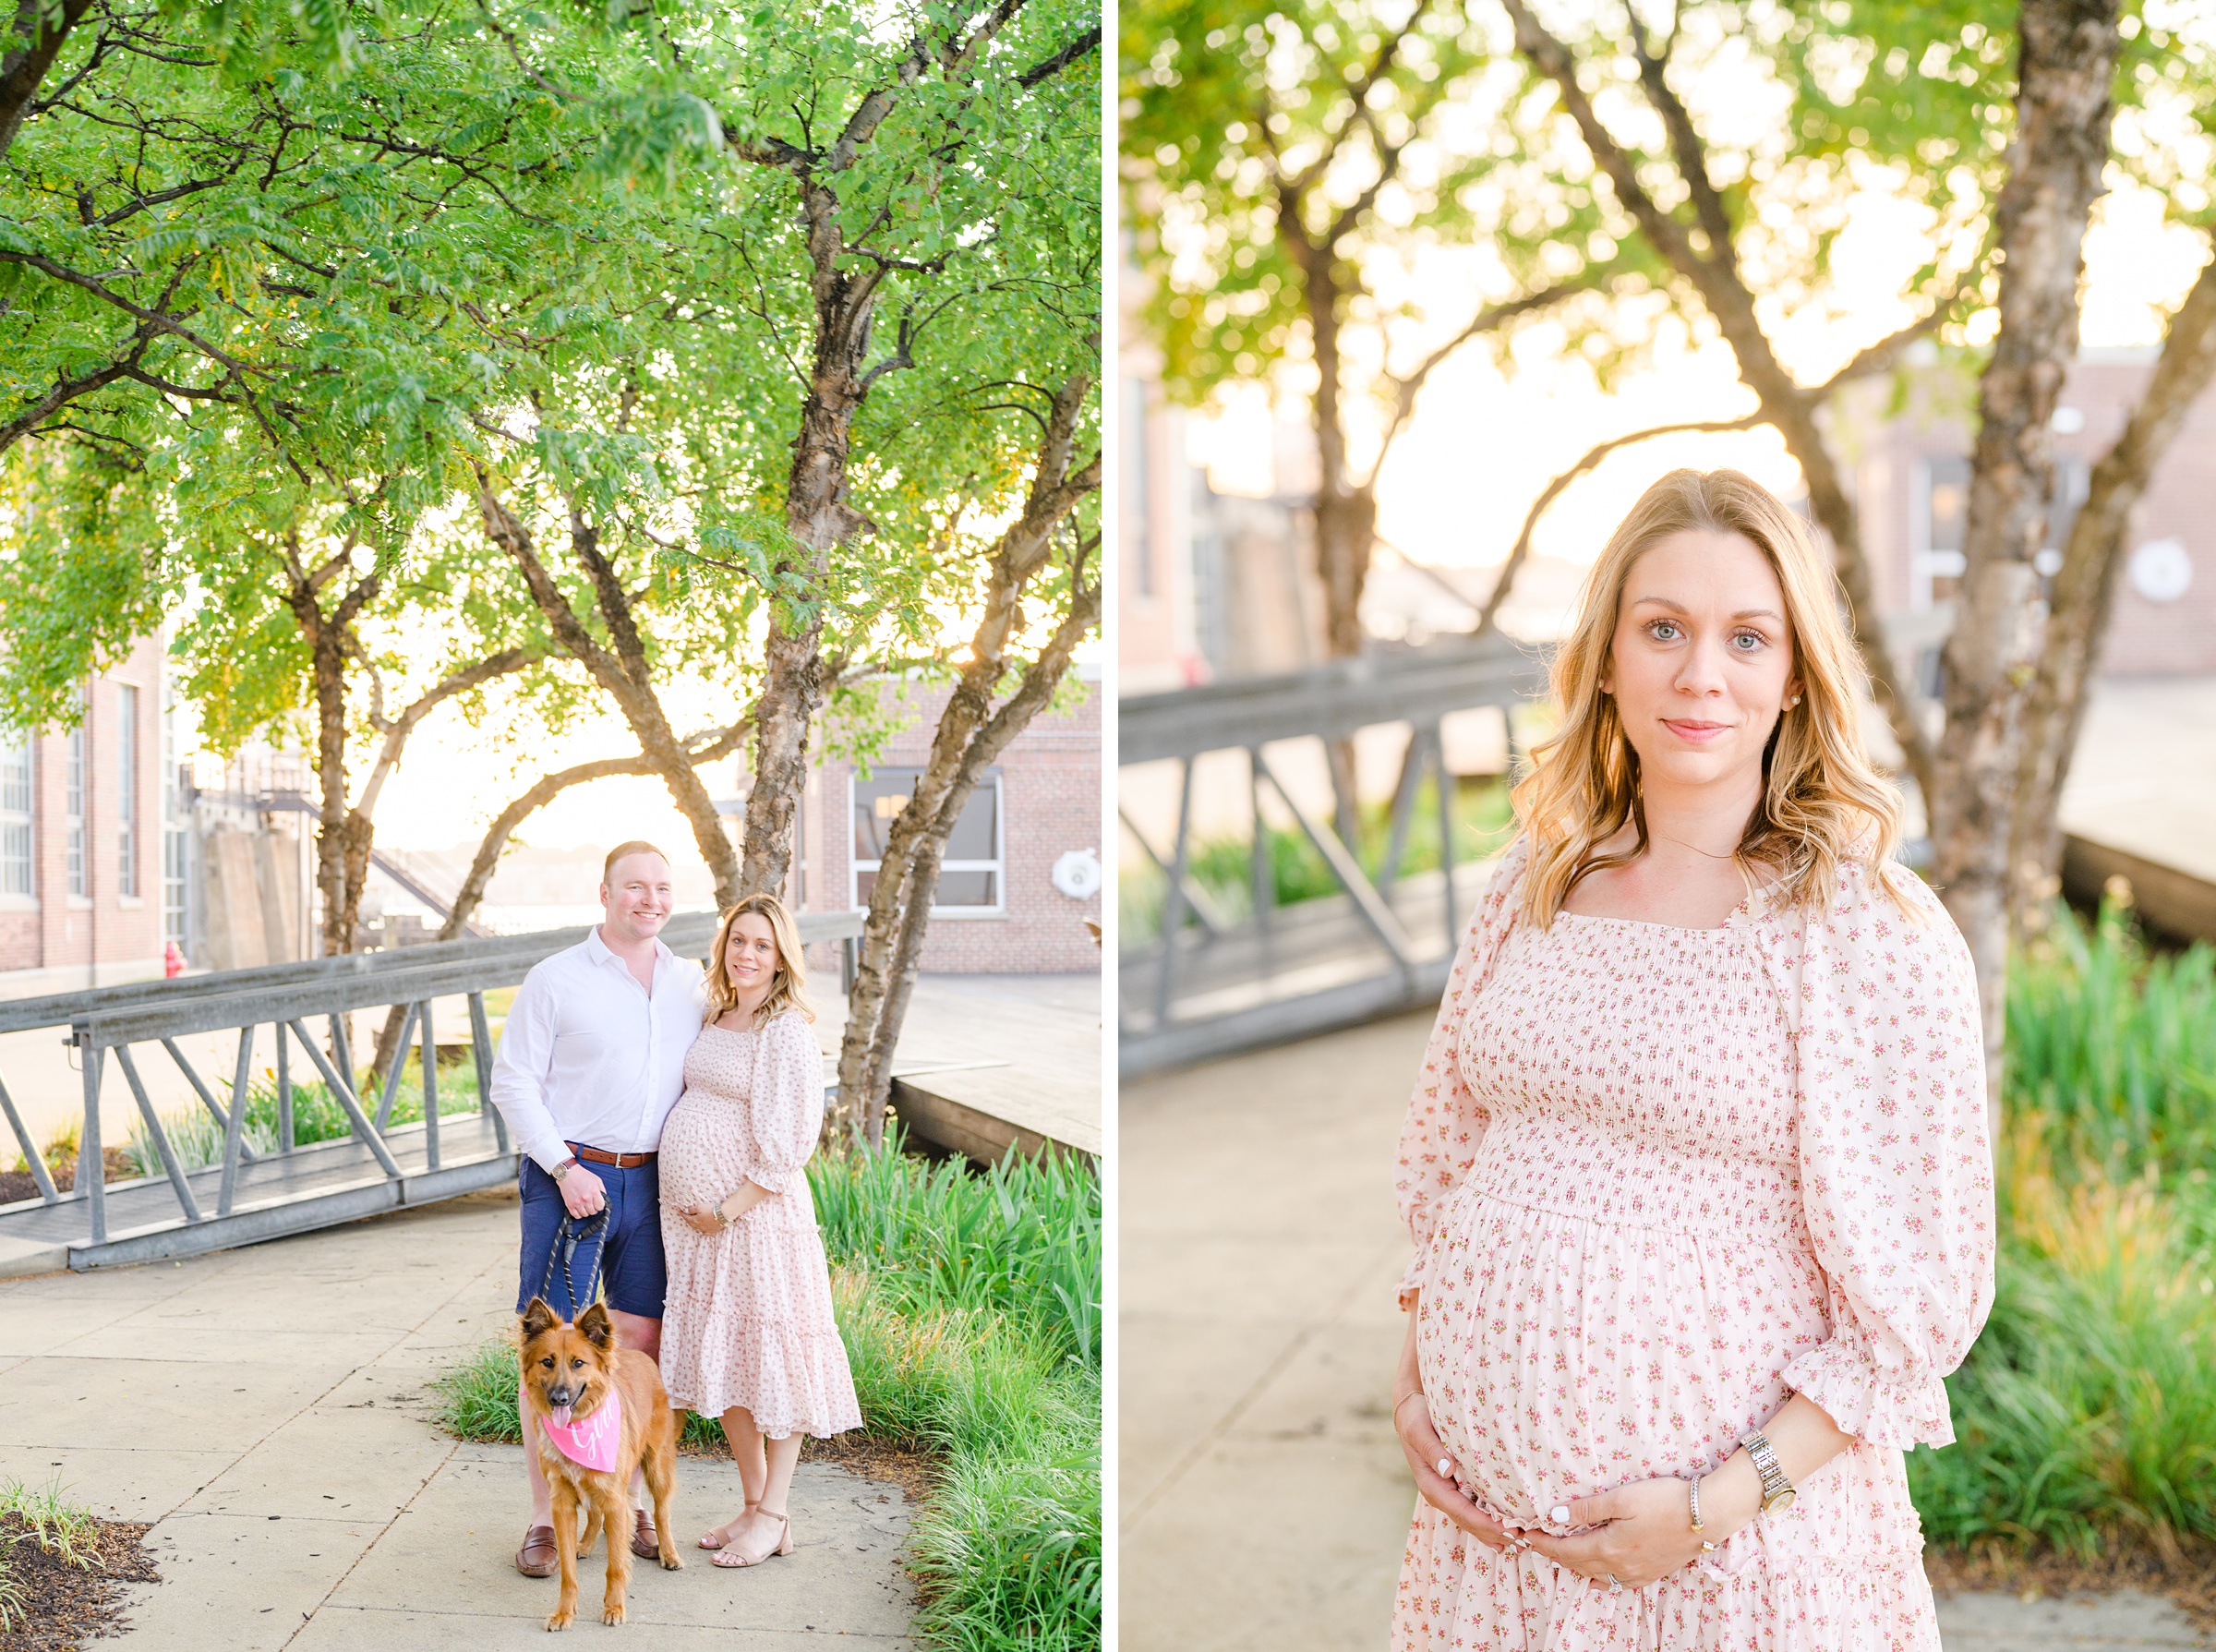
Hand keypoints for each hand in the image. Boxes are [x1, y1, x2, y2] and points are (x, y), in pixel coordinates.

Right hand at [559, 1164, 606, 1218]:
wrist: (568, 1173)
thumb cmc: (582, 1175)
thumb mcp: (597, 1180)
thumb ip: (602, 1190)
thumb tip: (604, 1199)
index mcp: (594, 1192)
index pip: (600, 1207)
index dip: (600, 1205)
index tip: (597, 1203)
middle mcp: (586, 1199)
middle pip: (593, 1212)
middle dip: (593, 1208)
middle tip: (591, 1204)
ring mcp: (577, 1203)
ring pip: (585, 1215)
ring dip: (586, 1211)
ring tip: (585, 1205)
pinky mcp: (569, 1205)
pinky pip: (576, 1215)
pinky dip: (578, 1214)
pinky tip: (579, 1209)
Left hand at [678, 1203, 725, 1236]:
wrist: (723, 1215)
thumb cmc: (711, 1209)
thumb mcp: (700, 1207)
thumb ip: (692, 1209)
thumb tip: (687, 1210)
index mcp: (695, 1220)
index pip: (687, 1218)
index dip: (683, 1214)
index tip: (680, 1212)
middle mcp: (699, 1227)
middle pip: (691, 1224)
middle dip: (688, 1220)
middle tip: (686, 1216)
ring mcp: (706, 1230)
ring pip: (697, 1229)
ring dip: (694, 1226)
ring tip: (693, 1223)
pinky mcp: (712, 1231)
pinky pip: (705, 1233)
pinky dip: (703, 1231)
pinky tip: (703, 1230)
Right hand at [1393, 1394, 1521, 1553]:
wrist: (1411, 1410)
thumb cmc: (1415, 1418)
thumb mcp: (1418, 1430)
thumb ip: (1432, 1450)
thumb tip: (1448, 1470)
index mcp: (1432, 1485)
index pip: (1461, 1512)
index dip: (1486, 1524)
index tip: (1509, 1530)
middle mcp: (1441, 1494)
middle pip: (1469, 1523)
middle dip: (1495, 1533)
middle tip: (1524, 1540)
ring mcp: (1449, 1492)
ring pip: (1473, 1520)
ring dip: (1494, 1532)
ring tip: (1520, 1542)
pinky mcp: (1457, 1486)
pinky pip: (1474, 1509)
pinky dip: (1490, 1521)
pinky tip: (1507, 1529)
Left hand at [1522, 1477, 1708, 1589]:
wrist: (1707, 1516)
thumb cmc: (1664, 1501)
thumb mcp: (1622, 1498)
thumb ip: (1587, 1509)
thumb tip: (1555, 1515)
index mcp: (1609, 1548)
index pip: (1565, 1550)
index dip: (1543, 1543)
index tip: (1526, 1535)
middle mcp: (1620, 1567)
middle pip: (1578, 1565)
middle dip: (1555, 1554)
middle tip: (1538, 1542)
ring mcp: (1637, 1574)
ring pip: (1596, 1576)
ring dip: (1575, 1566)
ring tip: (1560, 1554)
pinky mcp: (1653, 1574)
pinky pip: (1618, 1584)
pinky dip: (1600, 1580)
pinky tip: (1596, 1579)